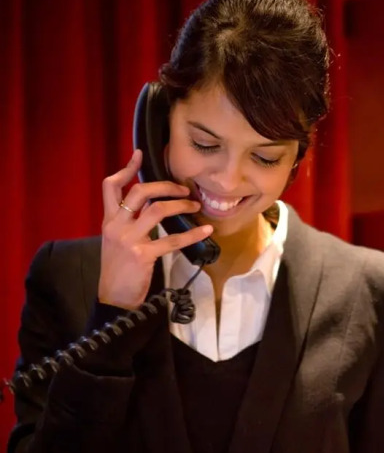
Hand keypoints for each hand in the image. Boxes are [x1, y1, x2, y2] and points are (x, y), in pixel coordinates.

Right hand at [98, 149, 212, 309]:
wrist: (114, 298)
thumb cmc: (120, 269)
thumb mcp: (116, 240)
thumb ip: (129, 222)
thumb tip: (153, 206)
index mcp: (109, 220)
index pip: (110, 186)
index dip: (126, 169)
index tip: (140, 154)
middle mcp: (116, 226)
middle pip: (139, 192)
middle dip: (165, 186)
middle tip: (183, 189)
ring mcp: (129, 240)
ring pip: (158, 211)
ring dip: (181, 205)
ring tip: (195, 206)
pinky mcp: (143, 255)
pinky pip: (172, 240)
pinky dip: (192, 234)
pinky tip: (206, 231)